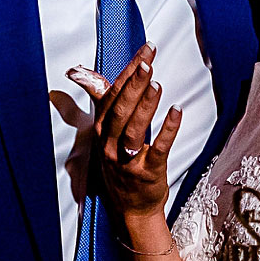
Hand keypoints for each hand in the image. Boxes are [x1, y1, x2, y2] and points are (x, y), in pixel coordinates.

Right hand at [68, 44, 183, 222]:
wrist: (131, 209)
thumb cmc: (121, 167)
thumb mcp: (106, 134)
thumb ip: (104, 102)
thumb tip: (83, 73)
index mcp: (101, 132)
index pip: (112, 96)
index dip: (128, 72)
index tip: (145, 51)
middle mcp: (109, 145)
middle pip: (120, 110)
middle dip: (134, 84)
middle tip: (148, 61)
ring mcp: (126, 160)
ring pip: (133, 129)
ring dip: (145, 104)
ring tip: (156, 82)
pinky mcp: (147, 173)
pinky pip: (157, 149)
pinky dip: (167, 129)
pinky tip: (177, 111)